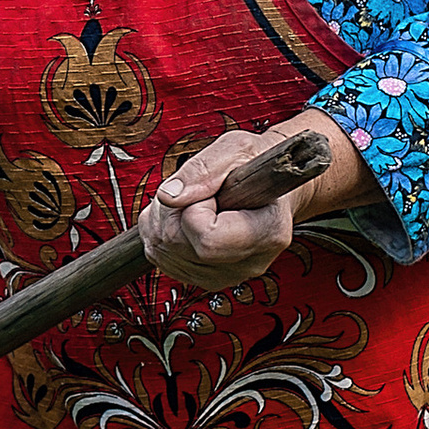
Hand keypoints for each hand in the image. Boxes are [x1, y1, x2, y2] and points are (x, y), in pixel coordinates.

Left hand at [140, 115, 371, 293]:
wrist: (266, 186)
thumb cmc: (256, 165)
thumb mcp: (236, 149)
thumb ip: (203, 170)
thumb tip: (169, 197)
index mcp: (269, 233)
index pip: (208, 241)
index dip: (194, 209)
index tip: (209, 192)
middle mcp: (249, 263)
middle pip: (178, 245)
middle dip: (173, 210)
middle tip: (198, 192)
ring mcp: (226, 276)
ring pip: (163, 251)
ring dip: (163, 218)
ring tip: (193, 201)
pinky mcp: (204, 278)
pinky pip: (159, 257)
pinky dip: (159, 230)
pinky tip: (183, 217)